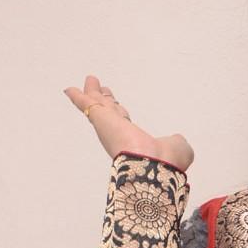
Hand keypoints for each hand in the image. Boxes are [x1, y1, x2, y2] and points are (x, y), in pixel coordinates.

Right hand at [63, 74, 193, 172]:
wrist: (153, 166)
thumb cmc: (166, 162)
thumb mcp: (178, 147)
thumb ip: (176, 141)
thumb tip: (175, 139)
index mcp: (136, 142)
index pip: (126, 126)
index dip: (123, 116)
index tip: (120, 109)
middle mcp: (120, 135)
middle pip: (110, 114)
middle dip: (107, 102)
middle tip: (101, 90)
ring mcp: (109, 127)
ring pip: (99, 106)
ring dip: (94, 94)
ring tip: (91, 80)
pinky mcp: (100, 119)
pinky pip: (86, 105)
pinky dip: (77, 97)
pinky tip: (69, 89)